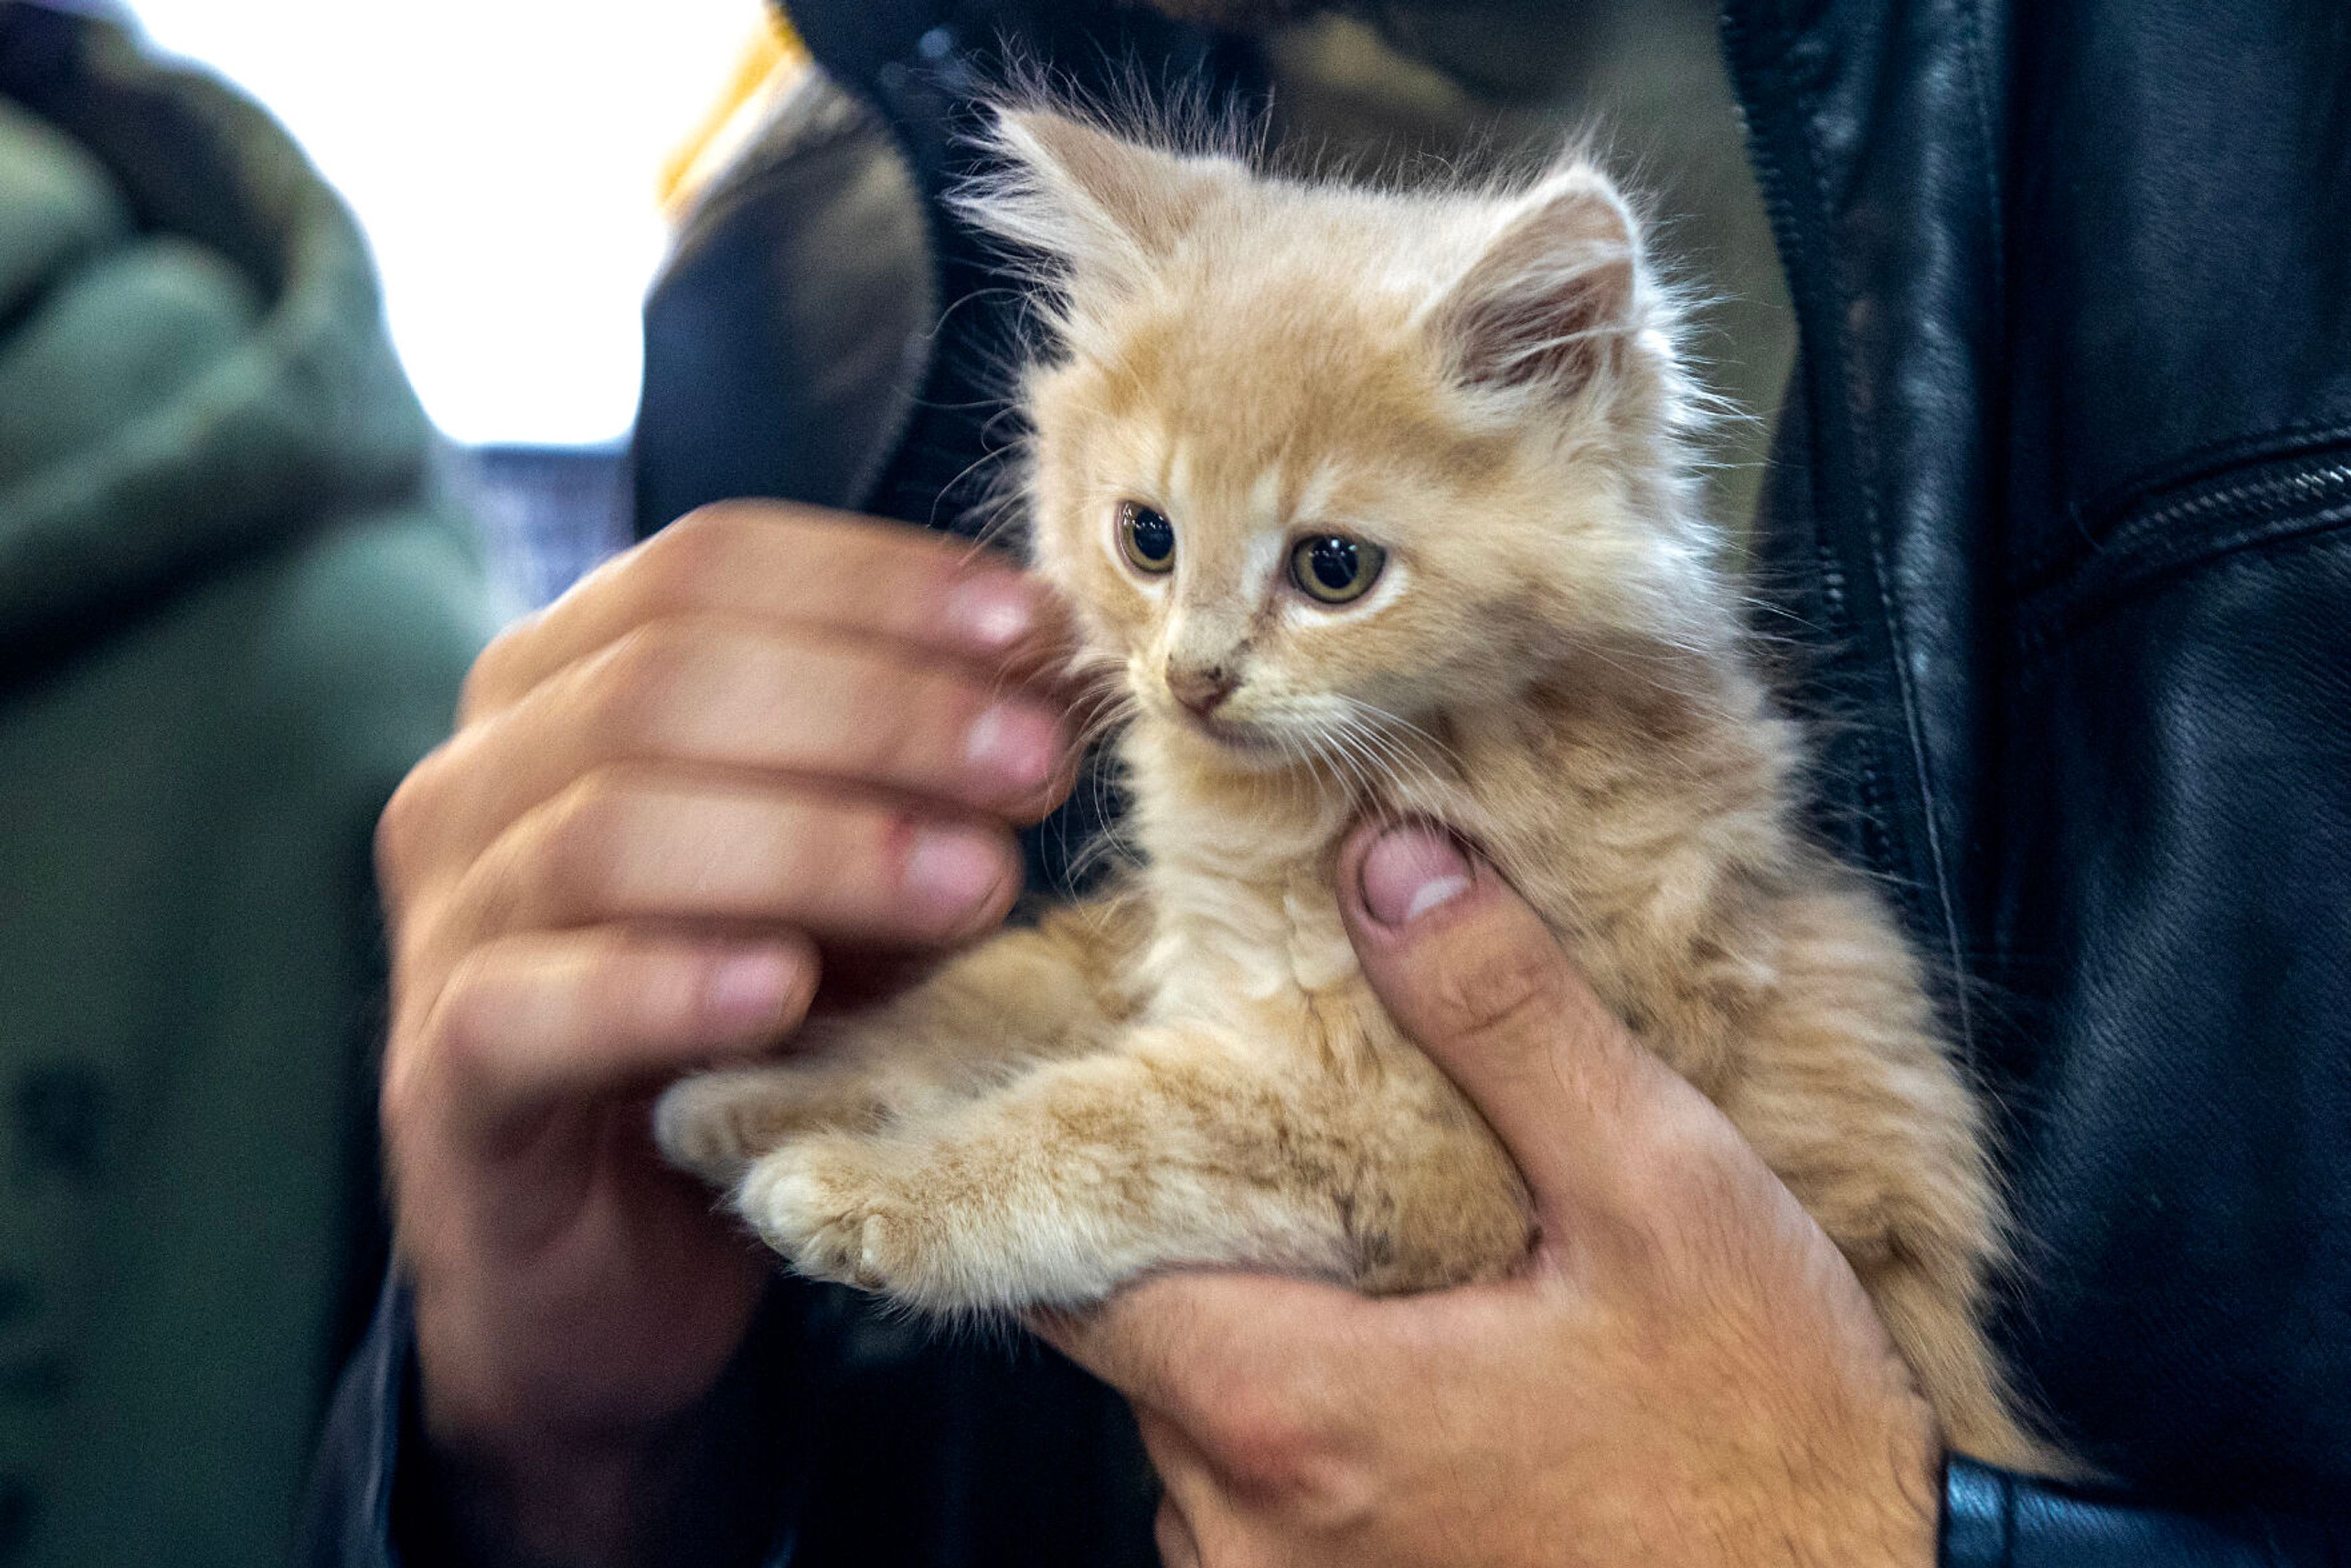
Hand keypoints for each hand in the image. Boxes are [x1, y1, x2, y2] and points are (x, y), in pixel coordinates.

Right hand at [376, 502, 1073, 1563]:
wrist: (614, 1255)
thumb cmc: (743, 1026)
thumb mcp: (846, 876)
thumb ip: (909, 776)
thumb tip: (1046, 672)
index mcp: (564, 683)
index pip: (706, 565)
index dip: (881, 584)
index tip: (1038, 631)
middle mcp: (480, 775)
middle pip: (662, 677)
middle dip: (876, 708)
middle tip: (1033, 765)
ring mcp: (445, 922)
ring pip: (604, 827)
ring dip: (814, 843)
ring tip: (972, 885)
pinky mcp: (443, 1073)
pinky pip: (531, 1002)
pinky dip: (667, 984)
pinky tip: (787, 989)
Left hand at [1041, 823, 1939, 1566]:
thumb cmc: (1772, 1451)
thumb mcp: (1662, 1195)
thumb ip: (1509, 1022)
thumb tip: (1390, 870)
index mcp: (1292, 1413)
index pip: (1079, 1282)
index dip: (1103, 1185)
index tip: (1159, 1114)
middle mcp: (1250, 1536)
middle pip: (1148, 1354)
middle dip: (1214, 1258)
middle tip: (1308, 1180)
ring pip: (1203, 1445)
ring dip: (1269, 1360)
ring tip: (1388, 1289)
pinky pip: (1265, 1527)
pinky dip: (1314, 1453)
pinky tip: (1430, 1403)